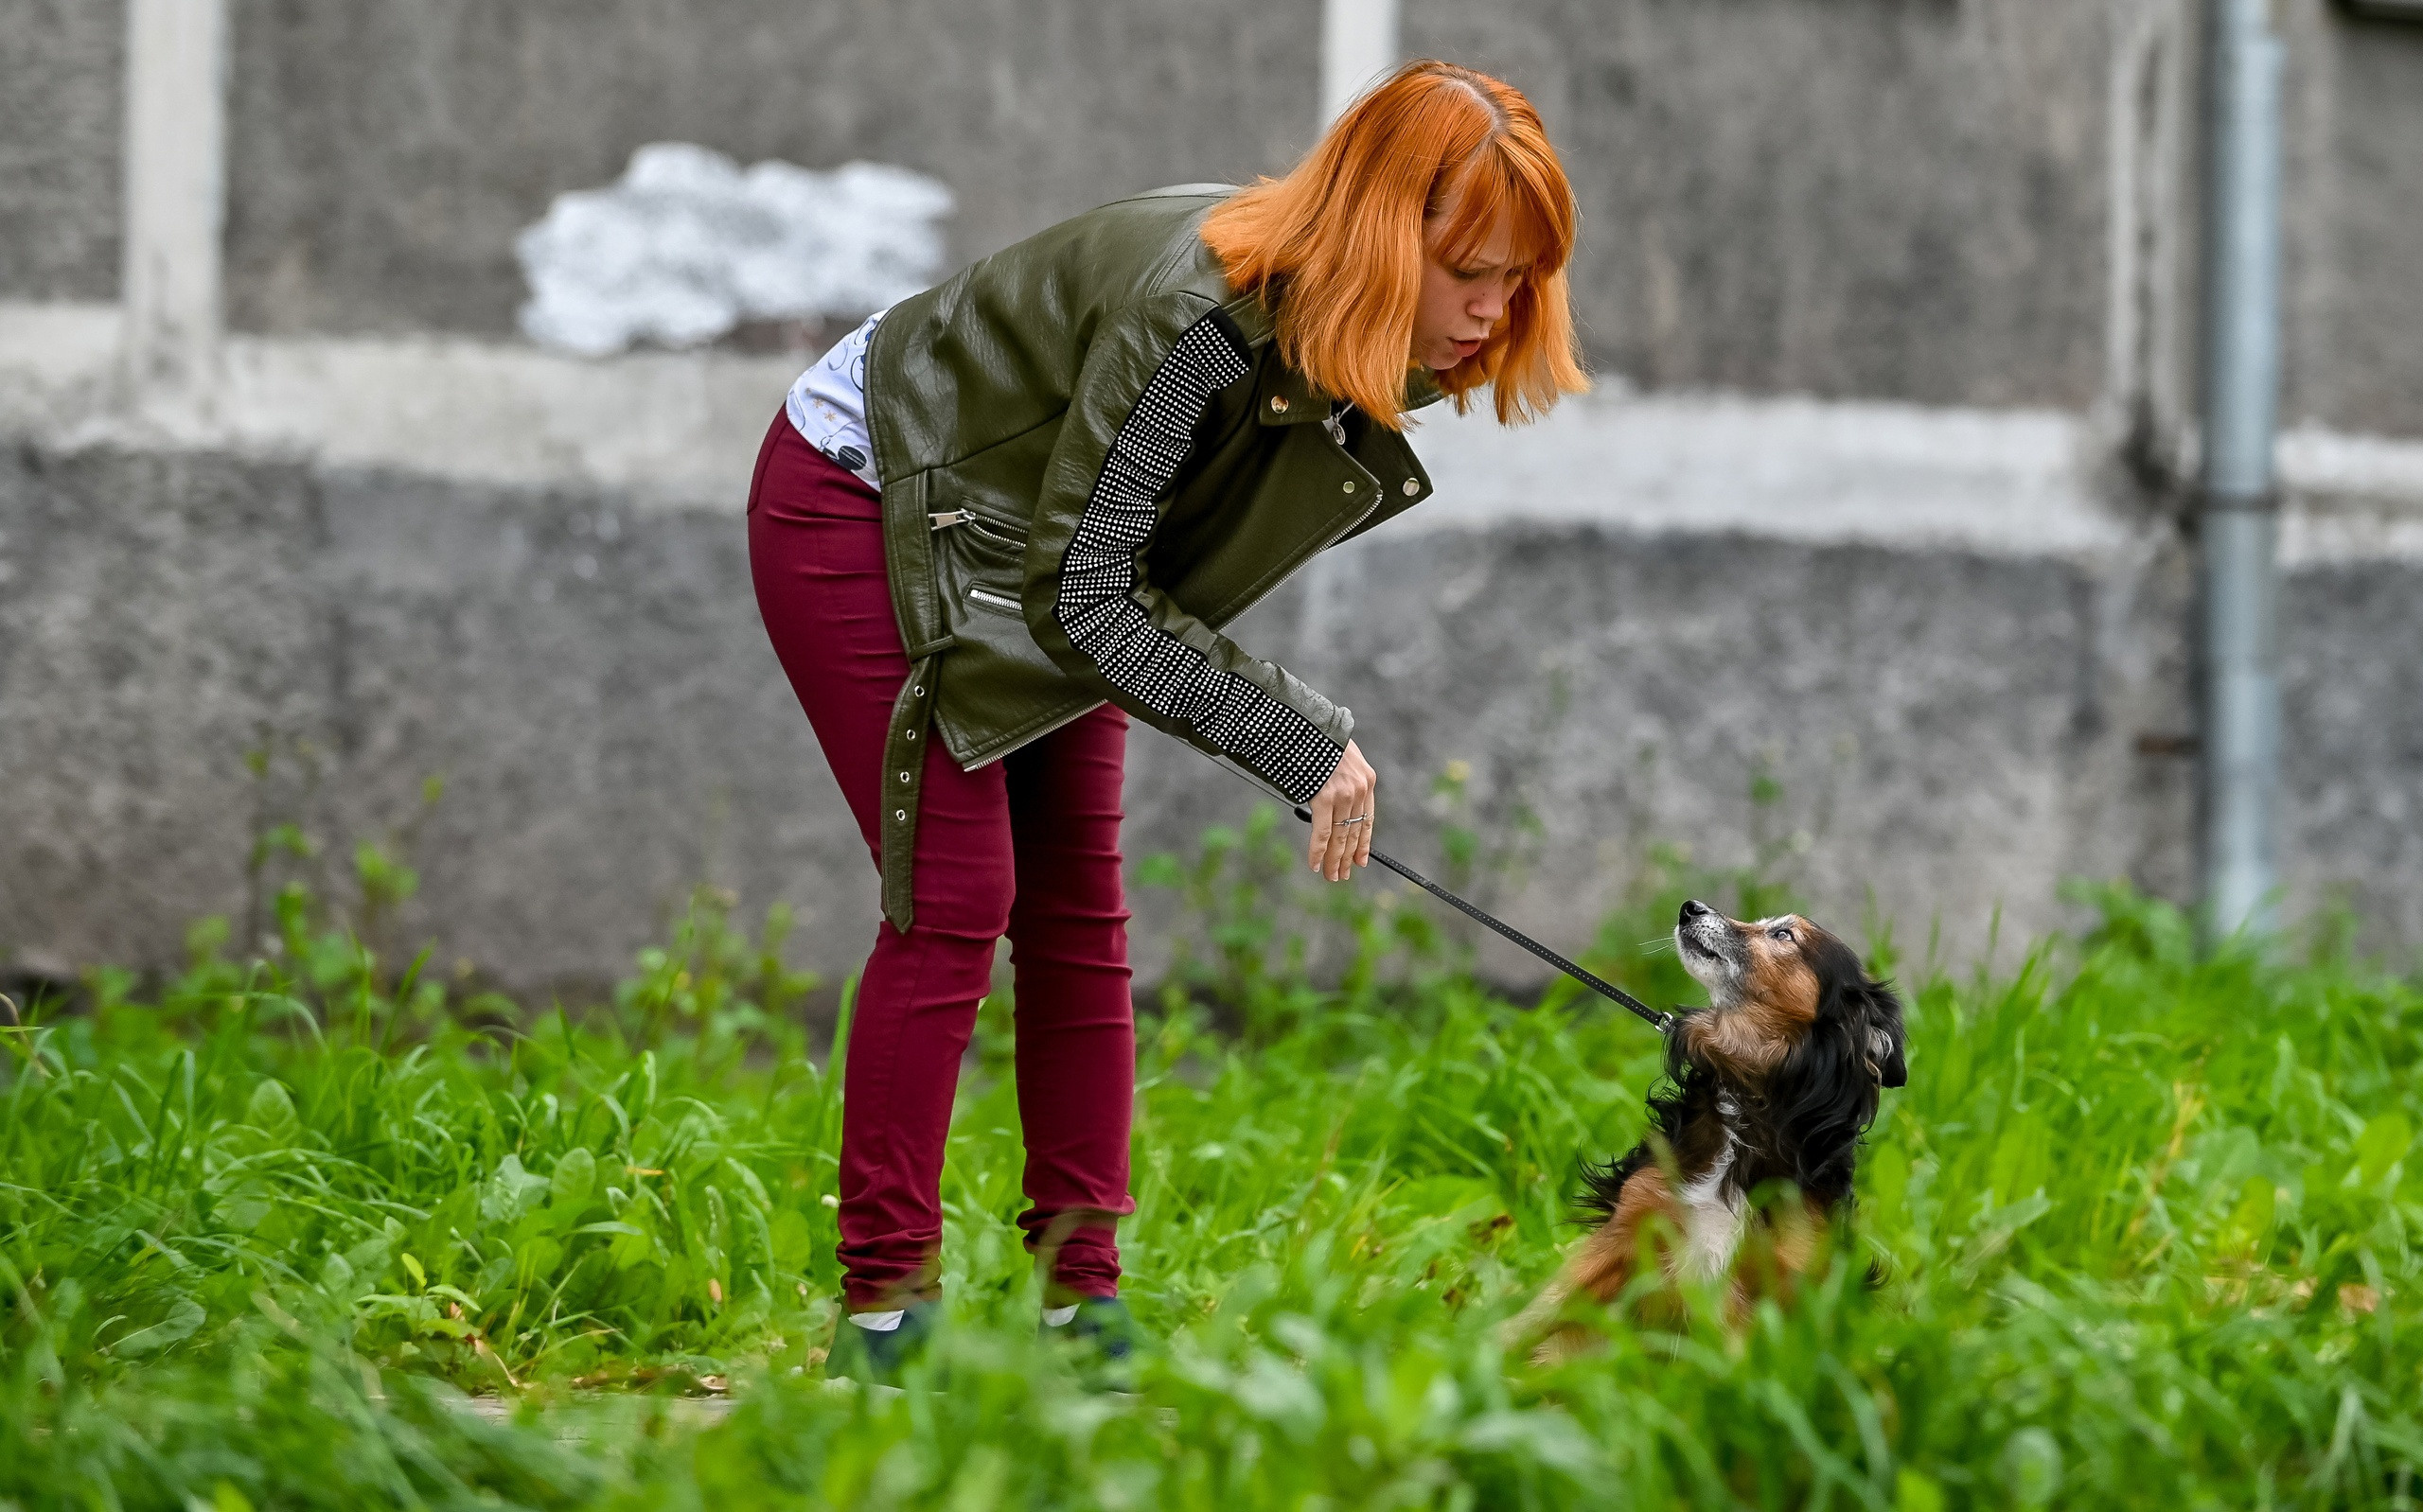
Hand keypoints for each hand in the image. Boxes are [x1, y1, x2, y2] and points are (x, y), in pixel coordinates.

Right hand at [1307, 740, 1375, 881]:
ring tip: (1331, 876)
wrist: (1311, 724)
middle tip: (1341, 876)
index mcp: (1367, 780)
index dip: (1363, 844)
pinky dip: (1318, 851)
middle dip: (1347, 858)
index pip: (1368, 820)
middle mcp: (1360, 789)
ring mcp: (1344, 794)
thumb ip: (1343, 782)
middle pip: (1354, 833)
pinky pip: (1322, 832)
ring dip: (1334, 860)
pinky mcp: (1325, 797)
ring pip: (1340, 837)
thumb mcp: (1342, 759)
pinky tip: (1316, 865)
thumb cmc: (1321, 740)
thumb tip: (1329, 807)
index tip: (1360, 861)